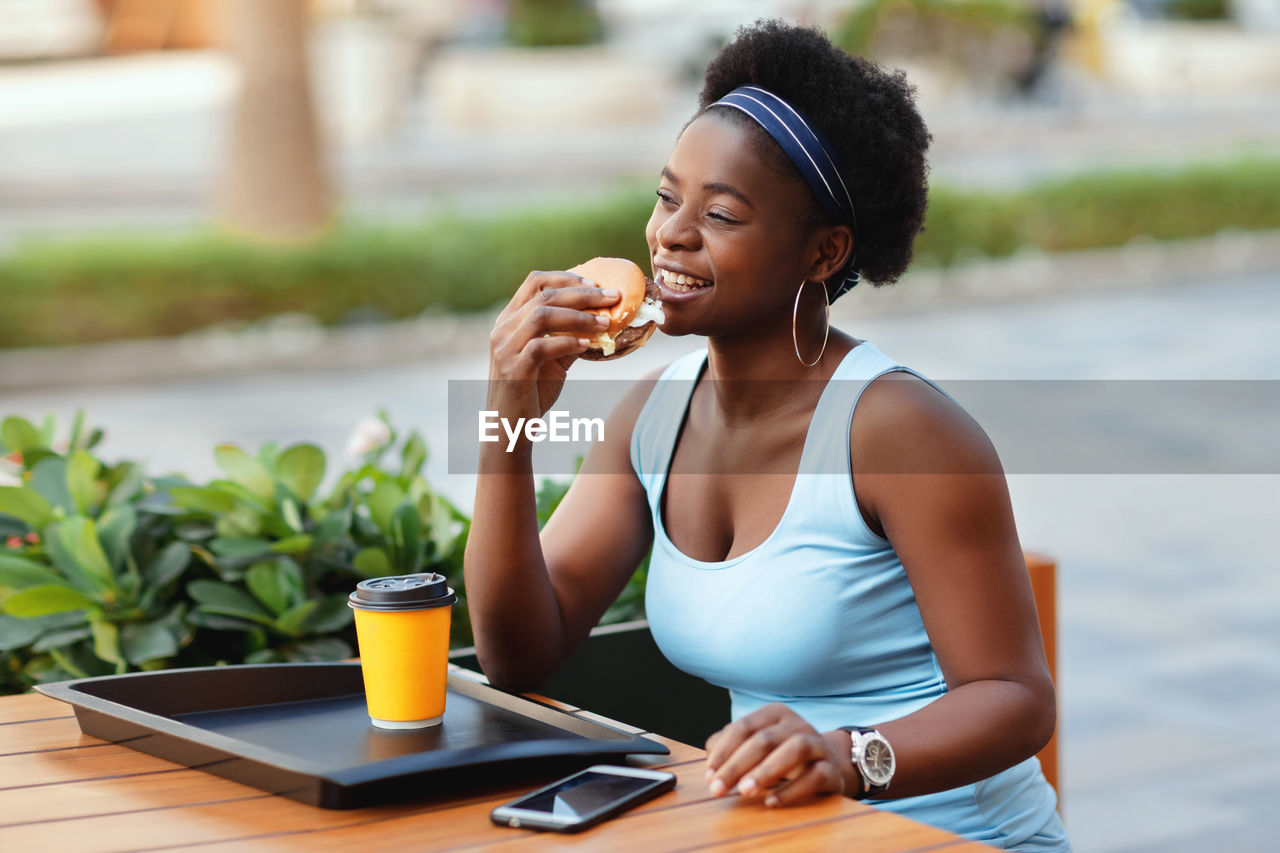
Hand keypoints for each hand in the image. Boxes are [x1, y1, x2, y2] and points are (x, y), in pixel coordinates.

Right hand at [486, 270, 618, 420]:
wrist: (510, 427)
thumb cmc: (533, 390)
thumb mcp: (554, 358)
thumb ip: (570, 336)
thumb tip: (604, 320)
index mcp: (510, 319)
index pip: (535, 281)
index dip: (566, 277)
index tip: (596, 283)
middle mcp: (503, 328)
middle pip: (544, 295)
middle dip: (582, 293)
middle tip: (612, 296)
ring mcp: (505, 348)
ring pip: (541, 316)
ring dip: (578, 316)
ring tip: (605, 321)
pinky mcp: (513, 369)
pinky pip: (542, 347)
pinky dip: (567, 342)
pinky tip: (587, 345)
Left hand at [704, 704, 848, 807]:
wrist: (829, 764)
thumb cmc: (782, 754)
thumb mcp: (757, 746)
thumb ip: (731, 748)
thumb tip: (710, 763)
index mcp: (774, 714)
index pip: (744, 727)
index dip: (723, 751)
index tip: (709, 775)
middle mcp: (797, 724)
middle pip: (764, 739)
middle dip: (737, 765)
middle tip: (718, 789)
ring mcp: (818, 745)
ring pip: (795, 750)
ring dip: (766, 771)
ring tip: (745, 791)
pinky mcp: (831, 769)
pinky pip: (815, 777)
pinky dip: (792, 790)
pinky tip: (772, 802)